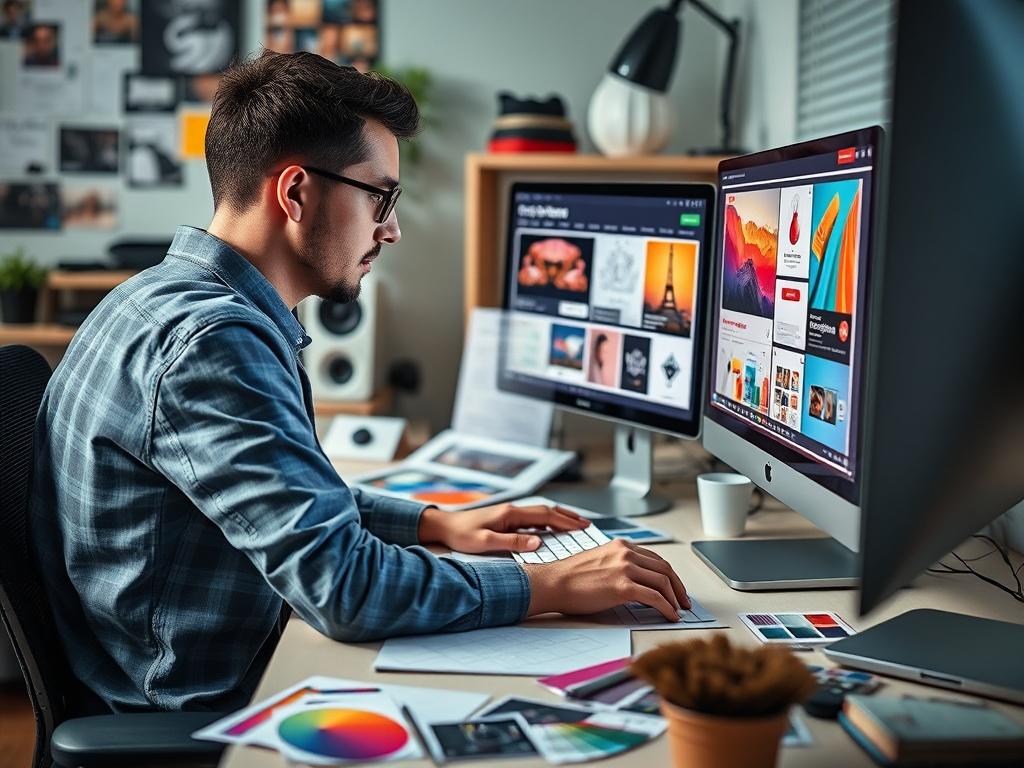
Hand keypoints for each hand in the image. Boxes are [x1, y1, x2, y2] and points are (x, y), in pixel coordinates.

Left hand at [418, 502, 588, 553]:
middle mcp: (512, 510)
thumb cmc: (461, 534)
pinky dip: (548, 522)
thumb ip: (512, 543)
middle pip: (547, 511)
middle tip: (586, 525)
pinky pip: (533, 519)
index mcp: (510, 514)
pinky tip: (552, 528)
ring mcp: (510, 513)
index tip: (582, 527)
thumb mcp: (485, 542)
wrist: (444, 526)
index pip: (545, 515)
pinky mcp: (506, 518)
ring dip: (559, 517)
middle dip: (568, 517)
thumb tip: (537, 543)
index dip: (565, 521)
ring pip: (541, 513)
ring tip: (575, 524)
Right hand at [524, 539, 689, 621]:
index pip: (655, 559)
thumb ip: (619, 566)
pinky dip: (667, 607)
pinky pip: (655, 597)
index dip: (669, 575)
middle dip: (678, 587)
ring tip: (678, 611)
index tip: (675, 588)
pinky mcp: (623, 586)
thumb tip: (638, 582)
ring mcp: (625, 568)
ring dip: (675, 599)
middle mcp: (626, 553)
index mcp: (621, 546)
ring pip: (663, 582)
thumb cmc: (570, 578)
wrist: (553, 583)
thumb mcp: (600, 562)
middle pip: (664, 568)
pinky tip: (670, 615)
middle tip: (684, 601)